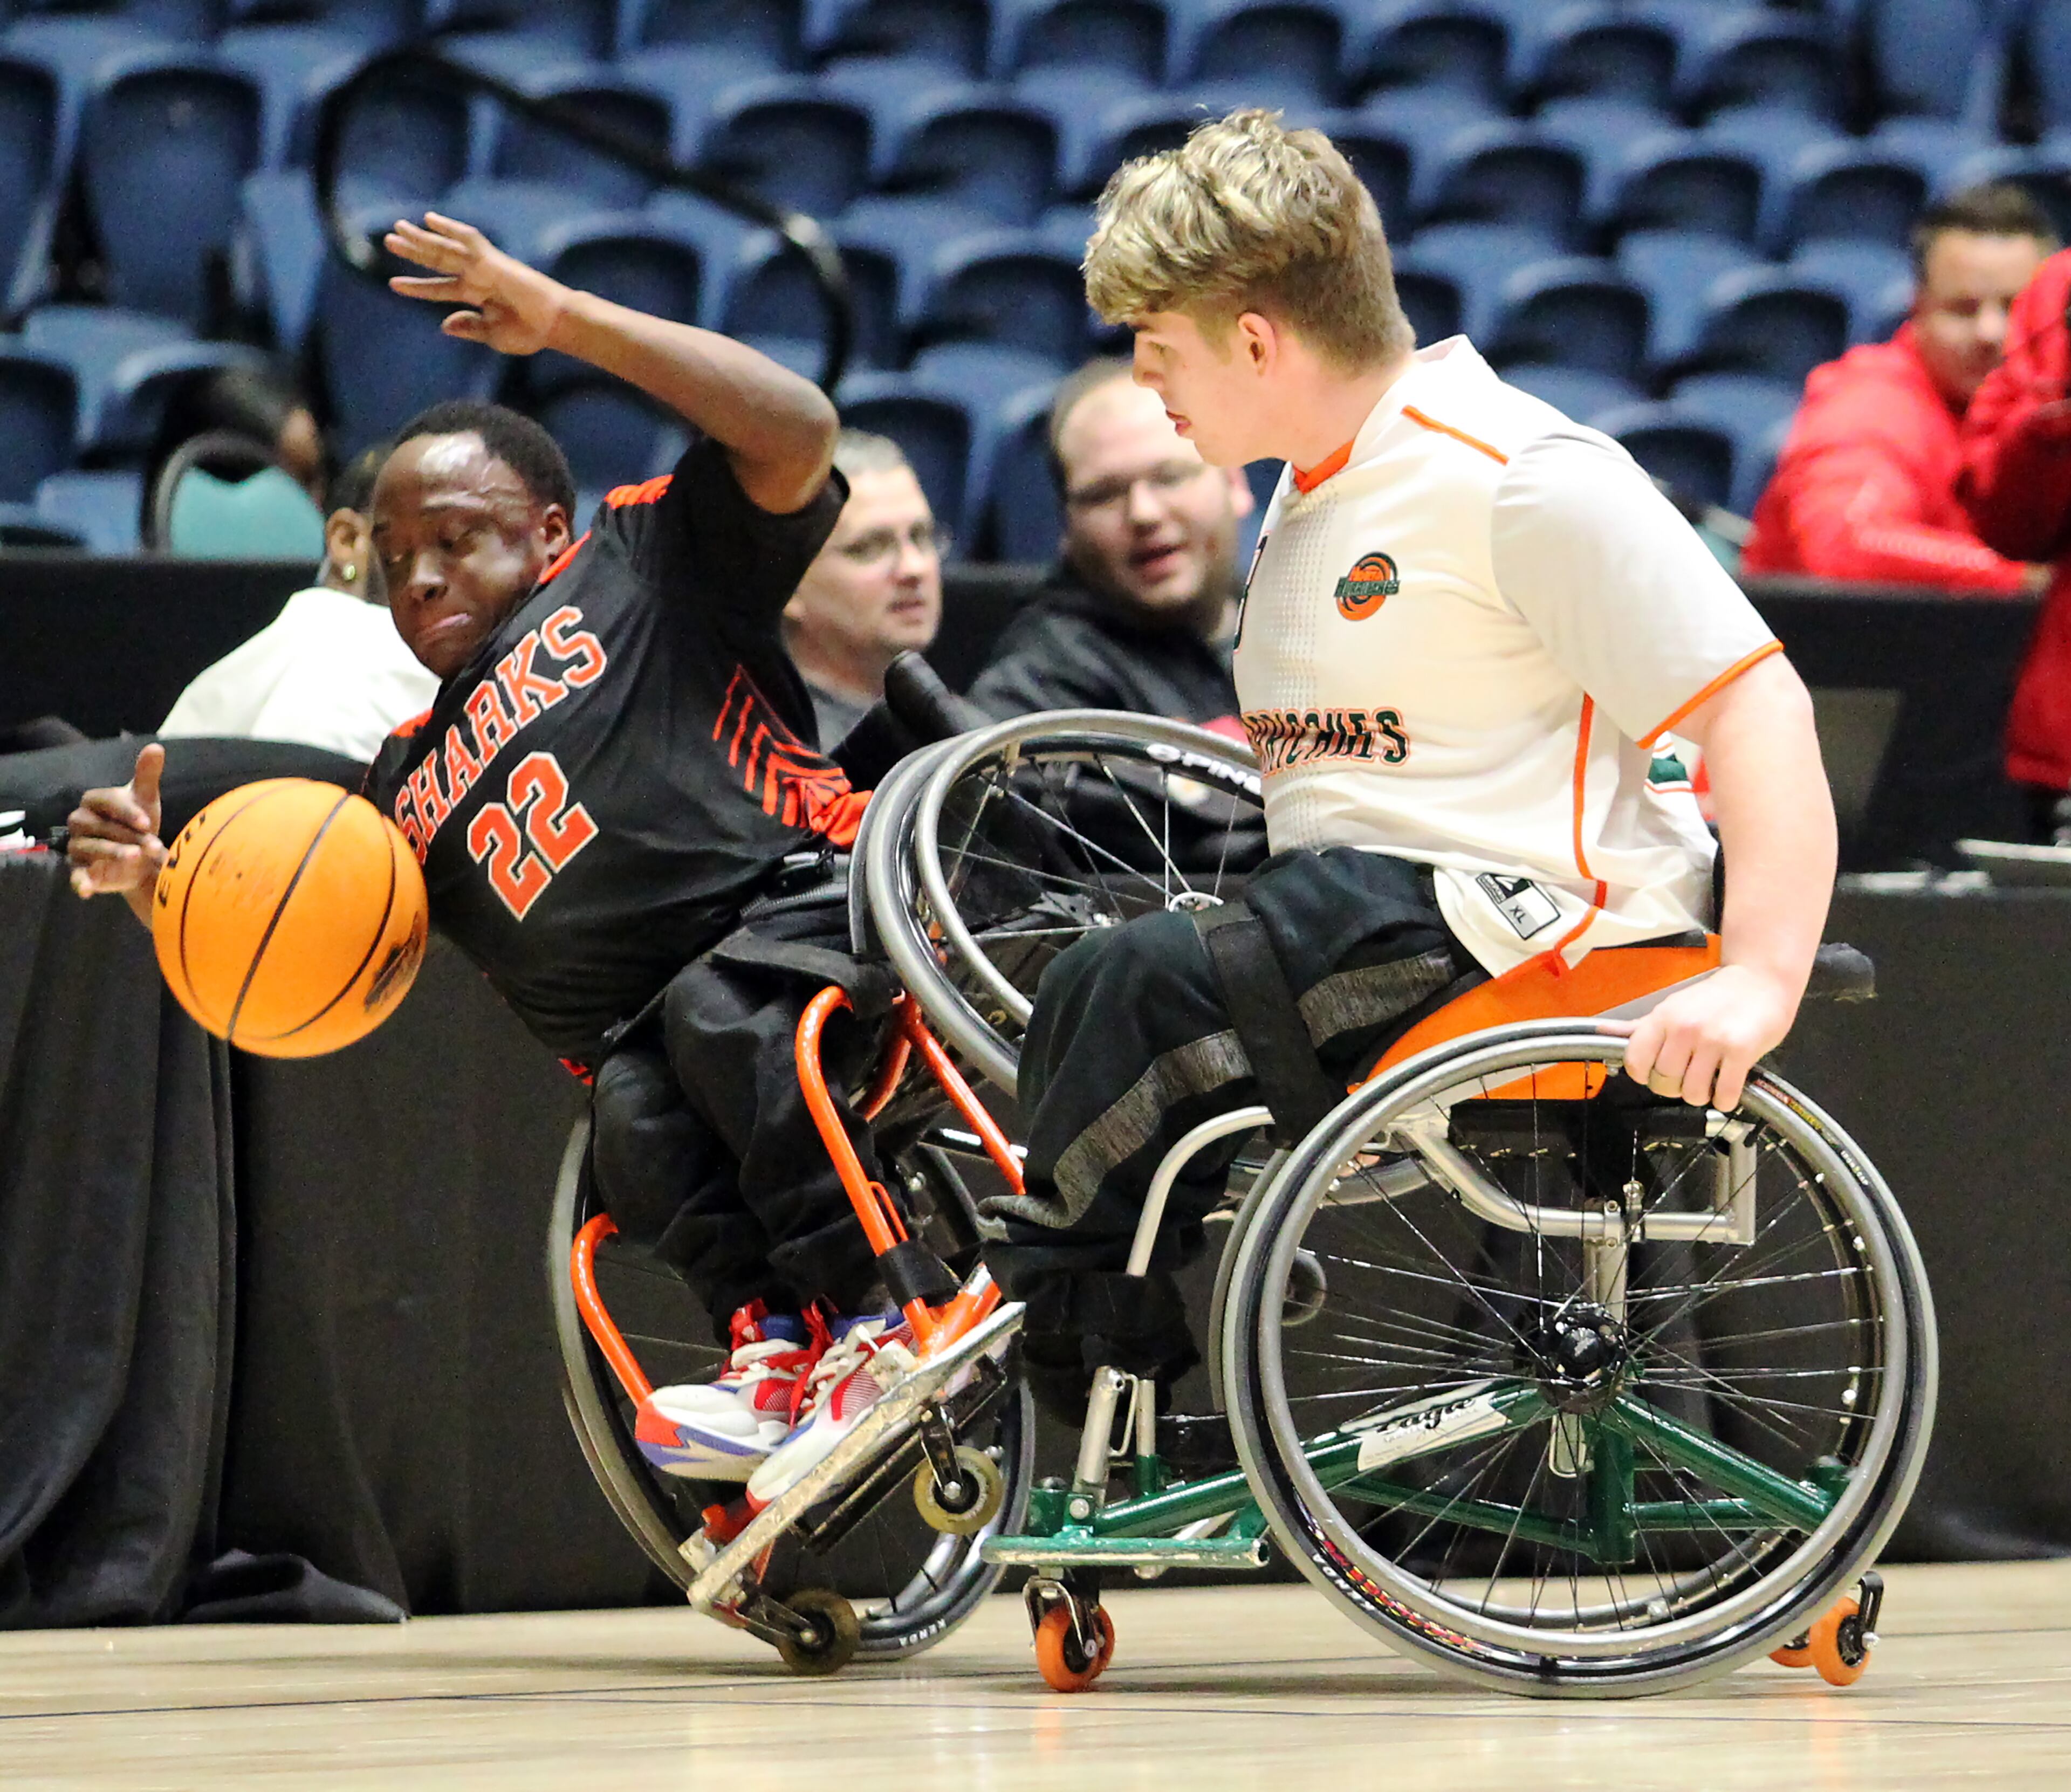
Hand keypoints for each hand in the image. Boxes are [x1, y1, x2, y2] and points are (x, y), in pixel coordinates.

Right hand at [67, 743, 165, 898]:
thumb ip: (147, 775)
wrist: (143, 859)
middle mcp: (80, 823)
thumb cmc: (140, 825)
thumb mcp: (146, 800)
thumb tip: (156, 747)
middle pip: (98, 825)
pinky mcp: (81, 871)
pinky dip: (79, 882)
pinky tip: (86, 889)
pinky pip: (75, 876)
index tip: (148, 821)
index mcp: (93, 803)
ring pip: (90, 848)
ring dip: (114, 852)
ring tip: (138, 856)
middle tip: (154, 844)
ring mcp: (79, 847)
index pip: (103, 800)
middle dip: (127, 834)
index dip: (125, 810)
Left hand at [385, 213, 565, 355]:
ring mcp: (484, 267)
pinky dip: (449, 229)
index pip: (440, 288)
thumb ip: (470, 328)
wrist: (554, 324)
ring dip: (422, 238)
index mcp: (477, 297)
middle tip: (389, 241)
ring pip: (446, 248)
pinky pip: (467, 240)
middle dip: (414, 251)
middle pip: (438, 261)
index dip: (417, 287)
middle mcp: (477, 278)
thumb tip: (443, 325)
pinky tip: (430, 220)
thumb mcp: (493, 335)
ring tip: (398, 228)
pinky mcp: (492, 261)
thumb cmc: (530, 332)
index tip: (394, 284)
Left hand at [1614, 963, 1796, 1110]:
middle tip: (1688, 1077)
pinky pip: (1724, 1094)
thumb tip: (1602, 1031)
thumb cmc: (1715, 998)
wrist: (1761, 982)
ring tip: (1709, 1079)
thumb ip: (1639, 1027)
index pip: (1635, 1061)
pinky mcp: (1741, 1051)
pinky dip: (1724, 1099)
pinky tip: (1727, 1087)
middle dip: (1674, 1087)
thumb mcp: (1672, 1007)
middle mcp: (1684, 1028)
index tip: (1654, 1073)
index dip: (1643, 1075)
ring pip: (1692, 1093)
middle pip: (1663, 1082)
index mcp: (1663, 1017)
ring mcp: (1713, 1039)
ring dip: (1701, 1095)